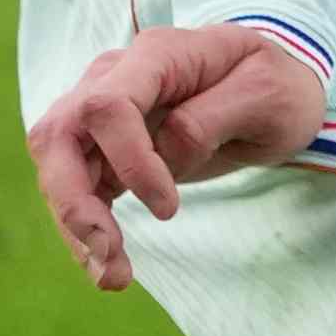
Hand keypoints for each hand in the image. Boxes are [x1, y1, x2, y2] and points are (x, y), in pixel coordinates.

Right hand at [27, 22, 329, 289]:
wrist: (273, 86)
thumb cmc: (275, 84)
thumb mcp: (269, 94)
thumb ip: (212, 117)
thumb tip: (163, 150)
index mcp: (155, 56)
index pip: (107, 106)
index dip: (127, 160)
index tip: (169, 209)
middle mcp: (112, 79)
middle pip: (59, 136)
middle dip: (73, 202)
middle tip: (107, 253)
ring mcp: (100, 114)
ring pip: (59, 169)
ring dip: (76, 228)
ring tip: (112, 279)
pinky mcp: (103, 149)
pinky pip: (79, 189)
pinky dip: (87, 231)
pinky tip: (108, 268)